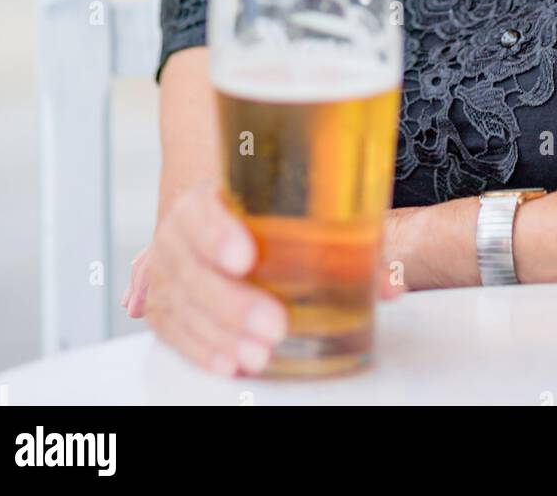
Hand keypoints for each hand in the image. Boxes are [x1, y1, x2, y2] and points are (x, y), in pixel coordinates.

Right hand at [121, 184, 407, 375]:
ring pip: (181, 303)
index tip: (245, 256)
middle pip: (190, 267)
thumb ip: (348, 243)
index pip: (201, 208)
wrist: (225, 217)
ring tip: (259, 353)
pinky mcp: (166, 303)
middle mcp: (180, 231)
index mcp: (210, 195)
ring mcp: (168, 269)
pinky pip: (173, 329)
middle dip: (231, 302)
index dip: (217, 232)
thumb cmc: (269, 213)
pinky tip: (229, 361)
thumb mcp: (304, 210)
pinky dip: (201, 348)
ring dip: (220, 334)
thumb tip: (391, 284)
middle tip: (274, 324)